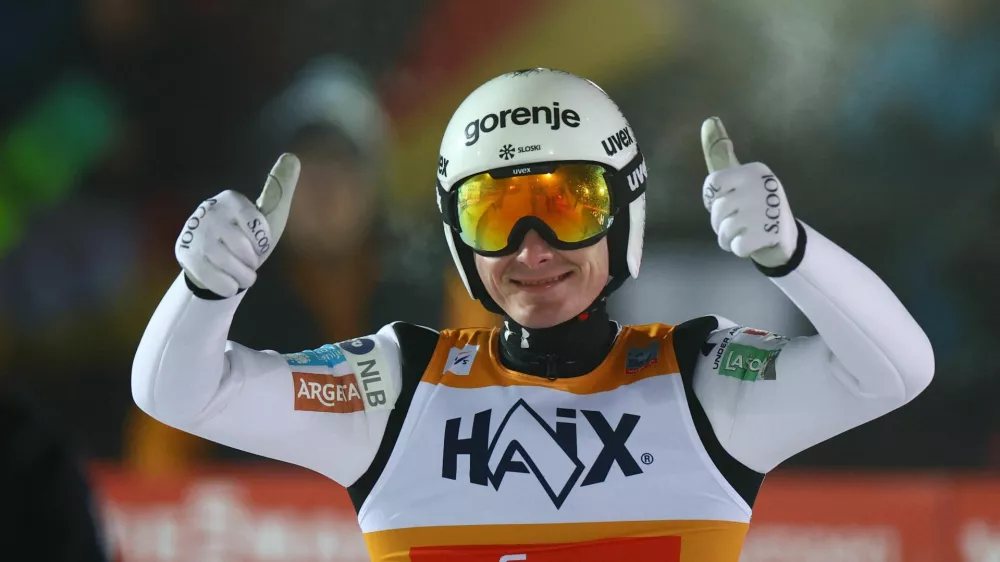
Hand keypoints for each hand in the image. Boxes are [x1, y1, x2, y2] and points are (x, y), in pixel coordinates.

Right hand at [175, 154, 300, 296]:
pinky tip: (228, 283)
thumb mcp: (269, 215)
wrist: (220, 268)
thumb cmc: (249, 240)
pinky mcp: (183, 253)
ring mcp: (192, 231)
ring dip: (242, 277)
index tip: (259, 243)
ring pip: (227, 263)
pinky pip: (212, 277)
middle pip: (242, 246)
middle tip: (248, 262)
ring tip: (241, 274)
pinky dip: (226, 286)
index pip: (256, 224)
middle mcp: (207, 210)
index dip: (261, 241)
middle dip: (252, 262)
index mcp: (230, 199)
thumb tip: (293, 157)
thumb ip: (280, 188)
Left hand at [700, 117, 796, 267]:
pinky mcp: (771, 233)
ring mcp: (768, 209)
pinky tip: (752, 243)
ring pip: (724, 230)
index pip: (712, 185)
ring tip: (743, 233)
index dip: (712, 200)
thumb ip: (720, 153)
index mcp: (753, 171)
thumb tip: (709, 120)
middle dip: (720, 223)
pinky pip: (736, 246)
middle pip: (716, 210)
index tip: (726, 201)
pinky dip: (740, 249)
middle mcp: (762, 186)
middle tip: (739, 221)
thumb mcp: (736, 177)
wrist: (783, 238)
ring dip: (728, 238)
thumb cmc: (753, 205)